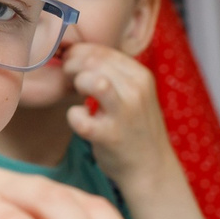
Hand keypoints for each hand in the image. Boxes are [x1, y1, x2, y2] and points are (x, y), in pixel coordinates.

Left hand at [61, 42, 171, 189]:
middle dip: (72, 66)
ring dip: (76, 84)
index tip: (70, 63)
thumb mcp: (133, 93)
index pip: (102, 50)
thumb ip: (111, 72)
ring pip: (92, 81)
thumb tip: (75, 53)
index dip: (79, 53)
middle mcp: (136, 91)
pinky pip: (78, 117)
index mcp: (141, 76)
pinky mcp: (109, 136)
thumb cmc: (134, 127)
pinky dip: (73, 115)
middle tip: (69, 79)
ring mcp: (124, 114)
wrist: (151, 167)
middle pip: (93, 61)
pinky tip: (81, 119)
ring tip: (77, 95)